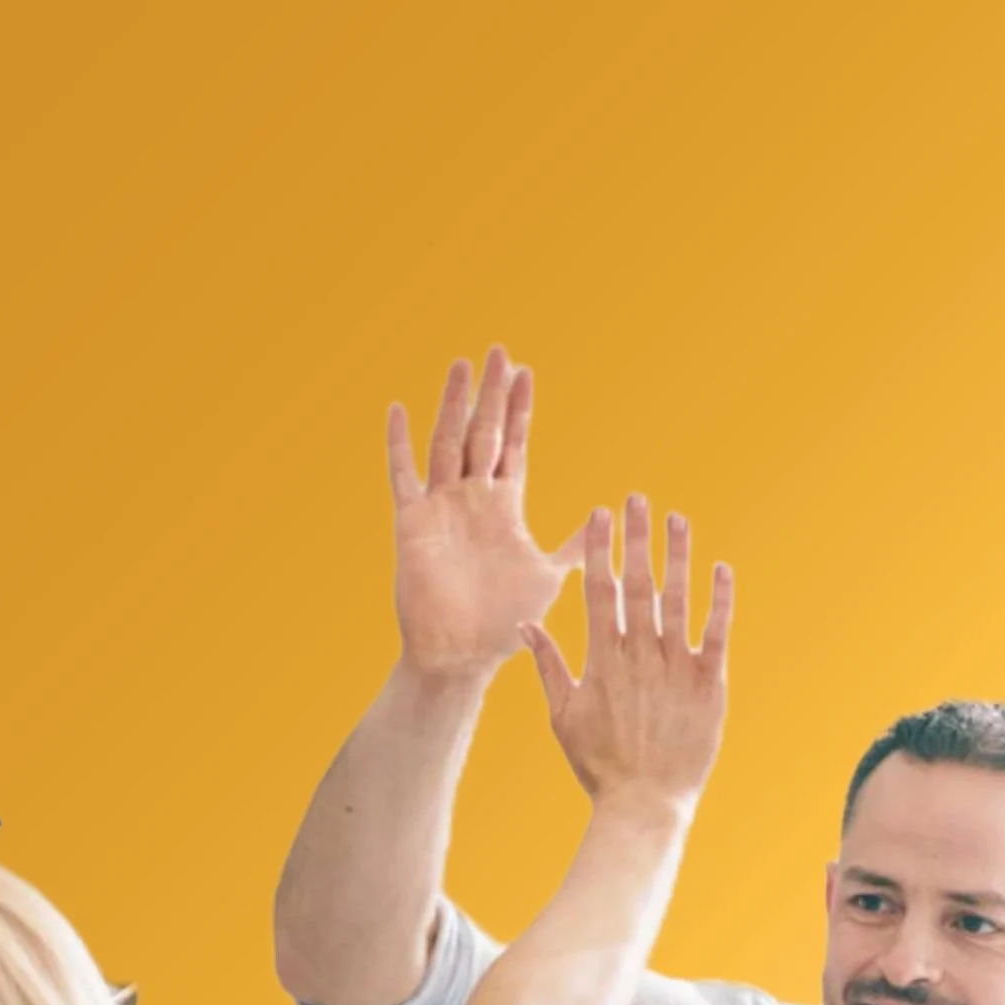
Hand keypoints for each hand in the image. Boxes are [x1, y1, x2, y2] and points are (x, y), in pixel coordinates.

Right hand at [388, 349, 582, 683]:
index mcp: (503, 507)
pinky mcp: (412, 523)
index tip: (526, 373)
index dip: (520, 411)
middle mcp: (471, 499)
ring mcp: (440, 507)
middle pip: (482, 432)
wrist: (461, 653)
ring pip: (447, 442)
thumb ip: (573, 547)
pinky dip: (399, 444)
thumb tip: (606, 524)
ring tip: (463, 364)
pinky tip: (399, 410)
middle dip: (492, 393)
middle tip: (500, 350)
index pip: (513, 445)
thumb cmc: (504, 623)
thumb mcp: (549, 577)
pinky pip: (403, 476)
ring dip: (454, 403)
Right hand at [524, 498, 732, 818]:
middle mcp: (639, 656)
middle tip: (636, 498)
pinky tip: (720, 568)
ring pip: (677, 600)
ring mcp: (676, 668)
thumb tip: (525, 626)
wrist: (644, 804)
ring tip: (677, 518)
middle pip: (637, 584)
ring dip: (677, 556)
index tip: (600, 514)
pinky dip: (719, 600)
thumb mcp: (563, 717)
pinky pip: (717, 633)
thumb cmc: (600, 765)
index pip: (600, 591)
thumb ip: (549, 666)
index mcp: (602, 660)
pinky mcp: (708, 685)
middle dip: (636, 538)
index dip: (600, 549)